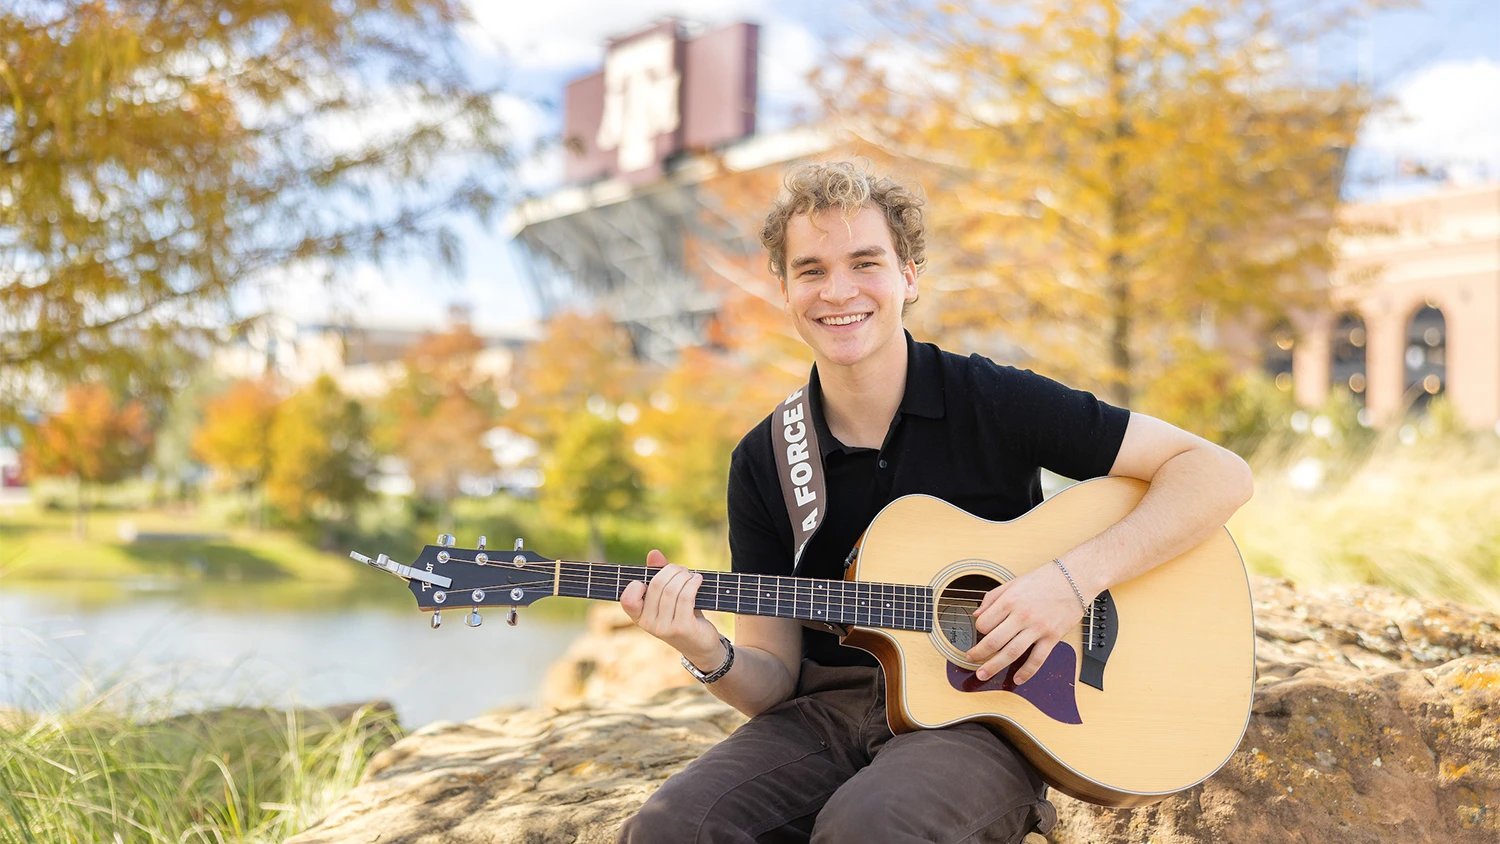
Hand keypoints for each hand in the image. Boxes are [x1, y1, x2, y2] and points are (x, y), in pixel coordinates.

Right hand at [620, 549, 724, 669]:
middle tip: (683, 571)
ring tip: (692, 576)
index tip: (655, 578)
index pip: (627, 599)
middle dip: (672, 571)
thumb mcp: (668, 596)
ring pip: (672, 590)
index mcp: (639, 617)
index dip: (637, 585)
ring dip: (684, 576)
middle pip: (656, 586)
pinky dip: (693, 583)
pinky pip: (685, 597)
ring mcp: (664, 628)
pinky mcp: (682, 628)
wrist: (700, 644)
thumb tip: (653, 553)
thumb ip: (658, 574)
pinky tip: (698, 580)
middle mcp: (648, 624)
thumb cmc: (682, 615)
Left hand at [966, 559, 1086, 684]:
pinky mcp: (1052, 637)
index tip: (979, 633)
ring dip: (994, 666)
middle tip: (970, 660)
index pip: (984, 623)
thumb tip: (977, 614)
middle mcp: (1022, 615)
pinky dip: (1026, 672)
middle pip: (994, 641)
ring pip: (1011, 653)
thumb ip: (992, 598)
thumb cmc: (1045, 579)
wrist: (1075, 578)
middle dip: (979, 654)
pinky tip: (1018, 679)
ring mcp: (1038, 628)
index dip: (978, 630)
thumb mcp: (1013, 582)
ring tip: (983, 674)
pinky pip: (1037, 659)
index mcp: (1010, 601)